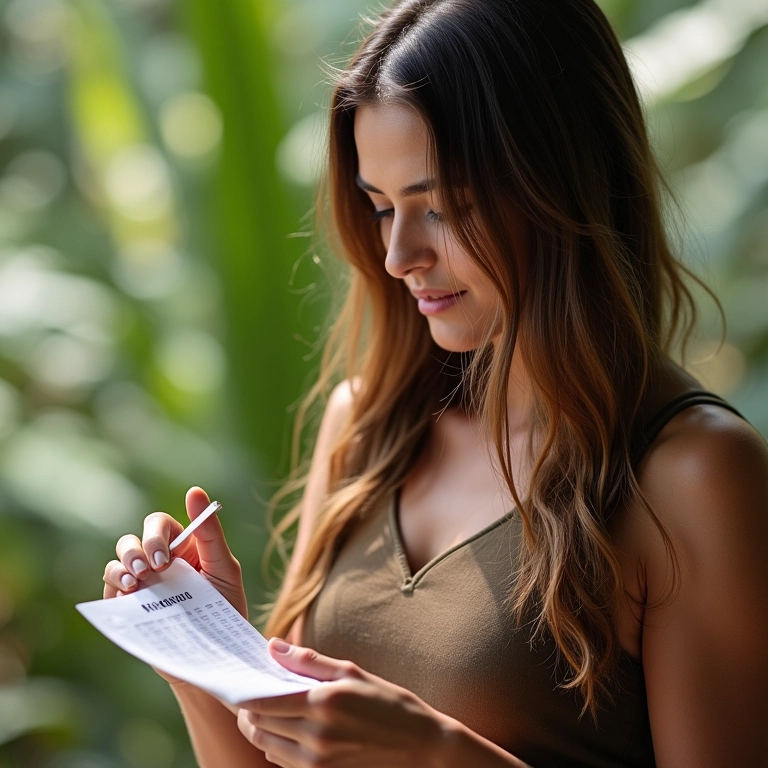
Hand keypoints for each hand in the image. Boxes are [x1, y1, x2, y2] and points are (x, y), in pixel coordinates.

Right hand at [101, 486, 247, 683]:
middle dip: (134, 552)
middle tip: (148, 571)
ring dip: (120, 570)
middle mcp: (158, 561)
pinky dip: (113, 590)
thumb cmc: (226, 606)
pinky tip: (129, 599)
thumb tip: (195, 491)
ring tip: (136, 586)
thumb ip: (210, 531)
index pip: (157, 524)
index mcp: (182, 546)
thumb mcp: (224, 566)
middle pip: (131, 541)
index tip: (163, 558)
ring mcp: (142, 584)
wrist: (216, 652)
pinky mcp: (130, 607)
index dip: (154, 536)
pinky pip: (110, 591)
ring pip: (116, 563)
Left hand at [236, 639, 454, 767]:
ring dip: (262, 730)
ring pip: (266, 748)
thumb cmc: (389, 704)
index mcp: (322, 704)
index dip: (245, 693)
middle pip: (258, 726)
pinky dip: (278, 748)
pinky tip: (292, 733)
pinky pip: (284, 764)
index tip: (241, 682)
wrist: (422, 749)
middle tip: (253, 695)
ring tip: (271, 713)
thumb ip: (309, 661)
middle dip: (249, 711)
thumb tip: (273, 646)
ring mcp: (317, 765)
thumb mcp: (352, 673)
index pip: (262, 702)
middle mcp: (315, 738)